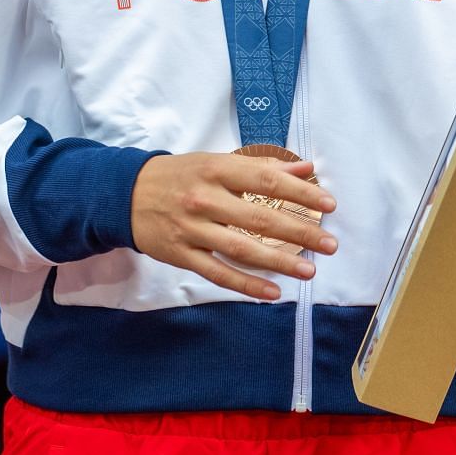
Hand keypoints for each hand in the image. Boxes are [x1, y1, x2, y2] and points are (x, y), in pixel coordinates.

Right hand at [130, 152, 338, 300]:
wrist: (125, 194)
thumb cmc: (180, 175)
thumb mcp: (216, 161)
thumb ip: (261, 166)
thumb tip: (306, 167)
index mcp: (217, 169)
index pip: (267, 180)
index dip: (301, 193)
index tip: (329, 206)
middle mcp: (206, 198)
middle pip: (260, 218)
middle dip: (299, 232)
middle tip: (330, 245)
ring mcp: (193, 229)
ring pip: (242, 249)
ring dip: (279, 262)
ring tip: (309, 270)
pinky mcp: (182, 255)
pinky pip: (219, 273)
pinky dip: (247, 285)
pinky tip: (273, 293)